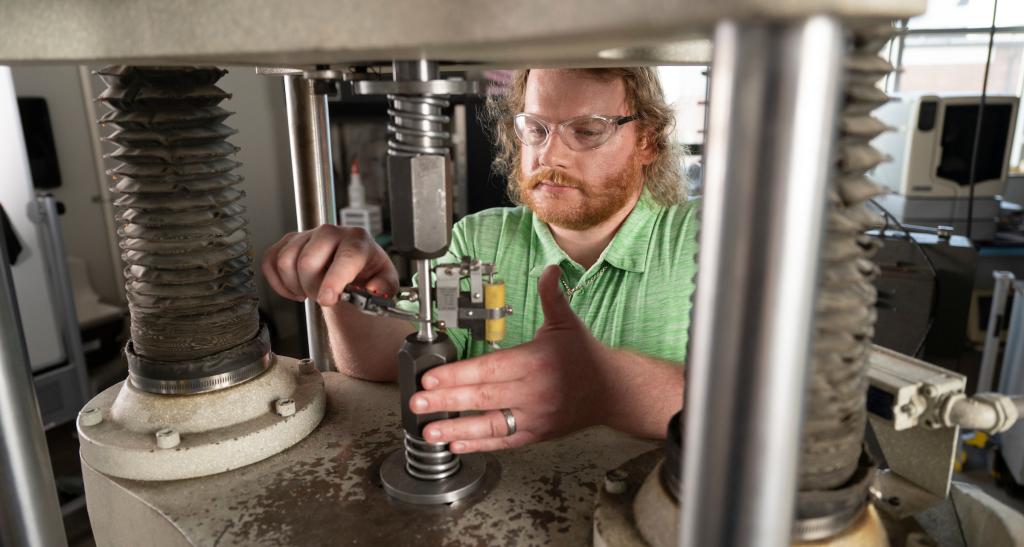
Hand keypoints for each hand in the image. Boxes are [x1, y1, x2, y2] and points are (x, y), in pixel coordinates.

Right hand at [261, 225, 397, 306]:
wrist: (354, 269)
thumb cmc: (369, 274)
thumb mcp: (387, 283)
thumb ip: (385, 287)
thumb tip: (374, 289)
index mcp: (358, 240)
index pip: (344, 257)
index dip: (333, 280)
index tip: (327, 299)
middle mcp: (331, 232)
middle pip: (307, 261)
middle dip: (313, 288)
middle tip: (324, 297)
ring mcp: (307, 235)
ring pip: (285, 261)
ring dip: (295, 285)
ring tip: (311, 291)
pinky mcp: (288, 242)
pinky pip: (270, 262)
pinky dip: (278, 283)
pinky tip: (296, 288)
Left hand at [409, 264, 612, 452]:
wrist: (613, 391)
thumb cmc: (585, 356)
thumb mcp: (568, 323)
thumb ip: (552, 297)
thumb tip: (549, 270)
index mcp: (535, 362)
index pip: (490, 369)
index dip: (459, 374)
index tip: (432, 377)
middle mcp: (534, 392)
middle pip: (483, 397)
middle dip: (447, 400)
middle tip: (417, 402)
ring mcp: (535, 417)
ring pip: (490, 424)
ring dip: (456, 428)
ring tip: (428, 430)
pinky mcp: (536, 434)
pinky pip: (503, 440)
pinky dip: (478, 444)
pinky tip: (455, 443)